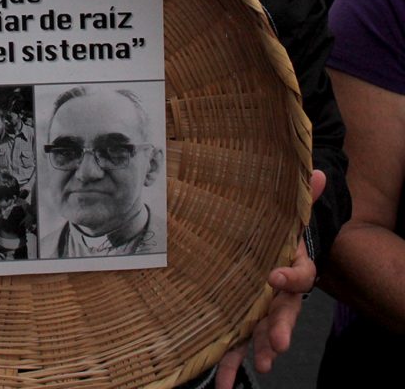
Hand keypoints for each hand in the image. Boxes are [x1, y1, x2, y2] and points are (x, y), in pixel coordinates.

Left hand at [214, 170, 325, 388]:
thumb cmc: (273, 228)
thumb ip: (301, 195)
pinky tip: (221, 383)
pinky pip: (239, 345)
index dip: (289, 277)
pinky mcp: (243, 322)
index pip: (301, 274)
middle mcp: (281, 293)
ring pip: (265, 333)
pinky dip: (231, 364)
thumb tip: (316, 170)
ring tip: (258, 366)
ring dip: (260, 350)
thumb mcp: (285, 211)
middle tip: (276, 345)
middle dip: (280, 329)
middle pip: (286, 313)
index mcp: (292, 265)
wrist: (263, 245)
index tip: (273, 276)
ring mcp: (263, 310)